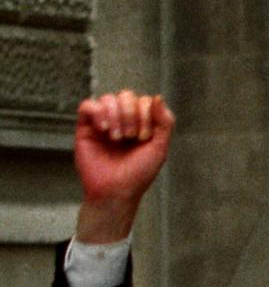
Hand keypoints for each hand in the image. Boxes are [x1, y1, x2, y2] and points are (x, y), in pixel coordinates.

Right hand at [72, 91, 173, 242]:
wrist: (116, 190)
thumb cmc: (138, 174)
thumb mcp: (159, 149)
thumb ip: (164, 123)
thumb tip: (158, 97)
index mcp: (141, 124)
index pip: (144, 101)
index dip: (146, 115)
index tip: (144, 138)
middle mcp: (122, 120)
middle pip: (126, 96)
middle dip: (131, 115)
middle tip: (131, 137)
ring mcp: (104, 122)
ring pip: (108, 98)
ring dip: (115, 116)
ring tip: (117, 138)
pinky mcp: (86, 126)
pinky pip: (88, 105)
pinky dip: (98, 113)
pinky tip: (104, 129)